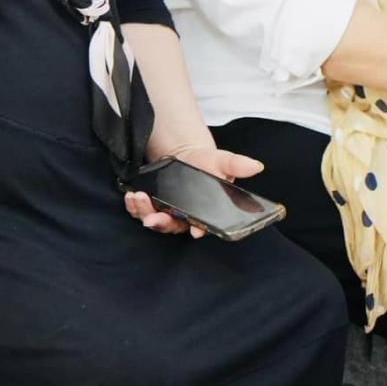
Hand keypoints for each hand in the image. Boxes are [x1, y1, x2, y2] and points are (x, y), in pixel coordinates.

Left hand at [123, 148, 264, 238]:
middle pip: (173, 226)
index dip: (199, 230)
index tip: (195, 230)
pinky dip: (134, 206)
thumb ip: (236, 164)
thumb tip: (256, 165)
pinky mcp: (151, 204)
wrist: (186, 155)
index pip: (203, 227)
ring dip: (144, 213)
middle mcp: (184, 216)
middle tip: (152, 217)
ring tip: (138, 198)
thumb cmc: (206, 163)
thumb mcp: (221, 160)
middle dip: (161, 223)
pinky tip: (130, 196)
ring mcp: (166, 211)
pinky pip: (140, 211)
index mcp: (204, 213)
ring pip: (154, 220)